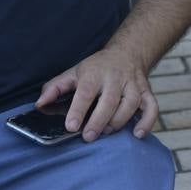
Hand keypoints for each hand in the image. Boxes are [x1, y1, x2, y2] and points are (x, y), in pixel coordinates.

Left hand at [37, 46, 156, 141]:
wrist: (127, 52)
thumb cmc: (96, 69)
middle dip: (98, 121)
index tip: (71, 126)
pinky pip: (152, 107)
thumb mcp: (73, 73)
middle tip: (88, 137)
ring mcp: (133, 84)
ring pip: (130, 104)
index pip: (86, 92)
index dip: (78, 110)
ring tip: (106, 132)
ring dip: (118, 122)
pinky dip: (147, 122)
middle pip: (109, 101)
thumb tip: (39, 105)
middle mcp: (115, 77)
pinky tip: (137, 134)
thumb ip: (54, 88)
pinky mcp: (146, 92)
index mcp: (94, 73)